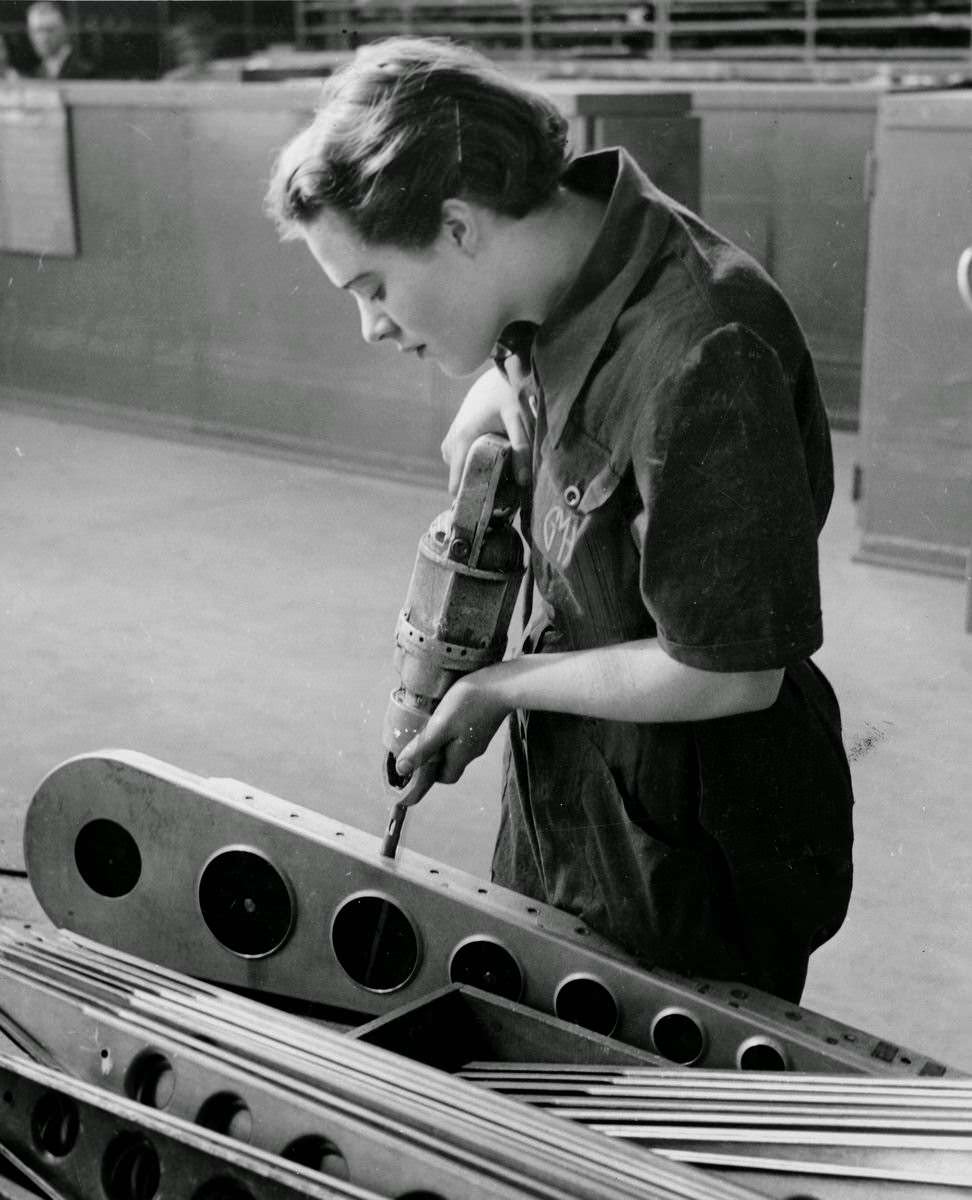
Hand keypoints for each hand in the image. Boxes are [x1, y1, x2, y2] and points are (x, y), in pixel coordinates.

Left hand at [395, 668, 511, 785]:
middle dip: (434, 756)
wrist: (505, 683)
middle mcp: (472, 749)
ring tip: (429, 723)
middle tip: (419, 740)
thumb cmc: (470, 703)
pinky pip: (465, 731)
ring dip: (443, 740)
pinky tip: (447, 711)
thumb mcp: (441, 725)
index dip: (431, 776)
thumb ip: (422, 747)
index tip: (417, 764)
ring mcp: (481, 735)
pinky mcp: (485, 721)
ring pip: (458, 745)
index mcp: (461, 755)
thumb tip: (402, 769)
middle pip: (451, 761)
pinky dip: (453, 727)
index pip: (446, 777)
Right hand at [441, 367, 532, 494]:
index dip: (473, 500)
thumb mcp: (519, 419)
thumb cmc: (508, 393)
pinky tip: (498, 461)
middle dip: (483, 488)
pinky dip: (479, 465)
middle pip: (463, 482)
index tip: (493, 508)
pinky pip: (464, 462)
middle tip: (509, 489)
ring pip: (464, 473)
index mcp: (462, 441)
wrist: (497, 371)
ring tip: (507, 473)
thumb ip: (521, 450)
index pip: (457, 486)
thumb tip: (523, 484)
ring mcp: (451, 442)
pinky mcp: (455, 439)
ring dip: (483, 476)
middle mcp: (451, 444)